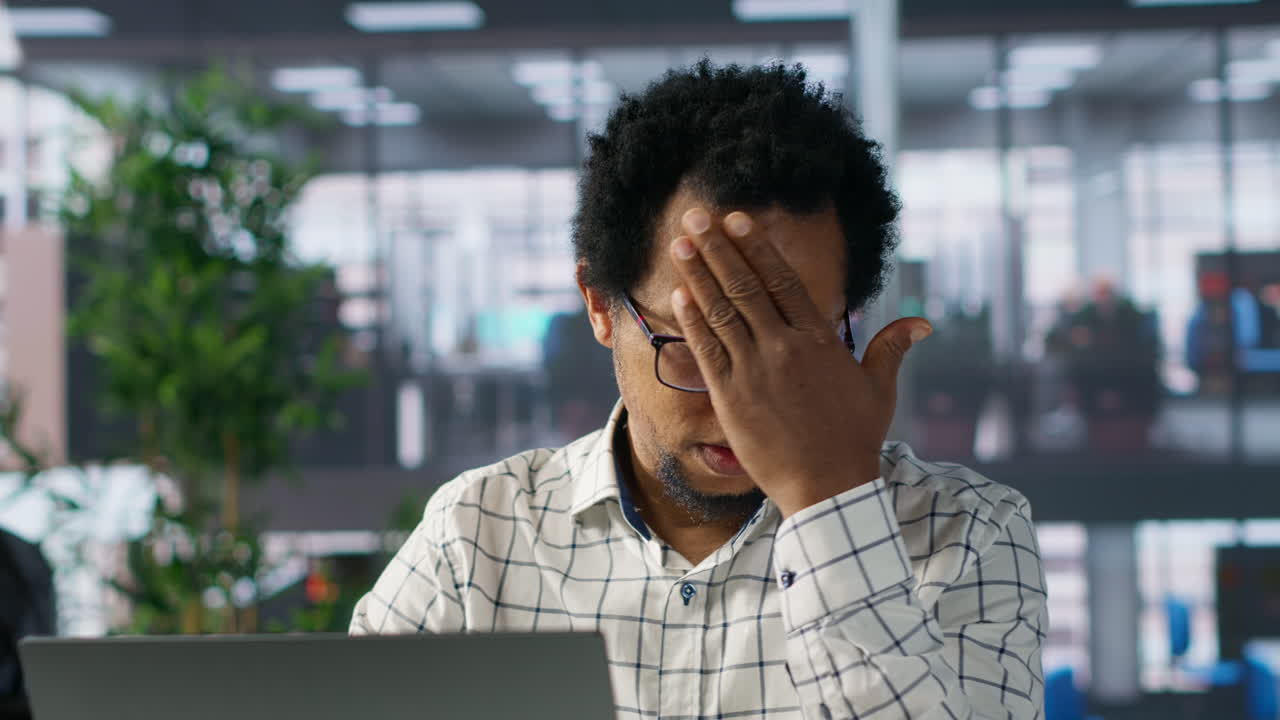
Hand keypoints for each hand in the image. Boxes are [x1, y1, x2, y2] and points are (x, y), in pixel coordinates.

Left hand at [668, 208, 930, 518]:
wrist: (827, 488)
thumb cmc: (854, 439)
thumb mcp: (878, 390)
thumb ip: (891, 348)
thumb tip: (923, 322)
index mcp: (818, 341)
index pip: (783, 281)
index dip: (757, 247)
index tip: (736, 220)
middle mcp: (784, 348)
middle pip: (745, 286)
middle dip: (717, 248)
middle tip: (696, 215)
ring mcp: (755, 371)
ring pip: (722, 312)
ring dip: (698, 274)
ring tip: (679, 243)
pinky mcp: (731, 397)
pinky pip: (707, 350)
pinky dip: (693, 320)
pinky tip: (679, 294)